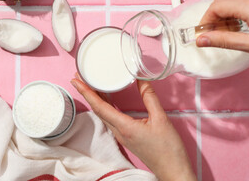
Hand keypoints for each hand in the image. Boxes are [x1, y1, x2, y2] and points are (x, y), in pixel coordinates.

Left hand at [71, 77, 195, 180]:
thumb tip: (141, 79)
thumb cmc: (168, 148)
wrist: (173, 170)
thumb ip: (149, 97)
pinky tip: (108, 100)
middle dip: (87, 93)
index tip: (76, 80)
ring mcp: (122, 136)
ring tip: (90, 85)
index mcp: (124, 127)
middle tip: (79, 77)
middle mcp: (119, 132)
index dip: (86, 92)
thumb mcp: (160, 119)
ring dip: (95, 99)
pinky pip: (111, 119)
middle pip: (97, 110)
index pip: (99, 107)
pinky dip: (105, 106)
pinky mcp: (127, 137)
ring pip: (103, 115)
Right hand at [196, 0, 248, 63]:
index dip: (206, 21)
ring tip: (227, 35)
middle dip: (213, 17)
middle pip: (222, 0)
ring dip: (224, 16)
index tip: (203, 36)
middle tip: (213, 36)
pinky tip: (240, 29)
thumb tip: (201, 40)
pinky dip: (235, 14)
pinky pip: (244, 2)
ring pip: (232, 0)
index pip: (217, 6)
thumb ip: (225, 41)